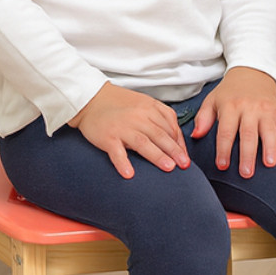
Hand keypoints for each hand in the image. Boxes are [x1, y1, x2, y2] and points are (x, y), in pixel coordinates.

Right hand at [69, 82, 190, 178]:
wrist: (90, 100)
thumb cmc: (119, 104)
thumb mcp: (143, 104)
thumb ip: (160, 117)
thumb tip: (177, 139)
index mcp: (149, 108)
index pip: (170, 126)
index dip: (179, 143)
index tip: (185, 156)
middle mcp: (138, 117)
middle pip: (160, 135)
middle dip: (174, 151)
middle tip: (184, 165)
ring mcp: (122, 127)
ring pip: (143, 143)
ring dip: (157, 156)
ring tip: (169, 168)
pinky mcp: (107, 137)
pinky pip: (116, 152)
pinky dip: (122, 163)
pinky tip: (129, 174)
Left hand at [191, 67, 275, 177]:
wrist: (251, 75)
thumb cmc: (229, 94)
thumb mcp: (212, 101)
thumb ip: (203, 119)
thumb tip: (195, 136)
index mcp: (230, 106)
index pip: (226, 131)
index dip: (224, 149)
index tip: (222, 166)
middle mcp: (249, 108)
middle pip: (248, 134)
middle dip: (247, 155)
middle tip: (246, 173)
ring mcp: (265, 109)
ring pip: (269, 130)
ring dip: (270, 147)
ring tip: (269, 164)